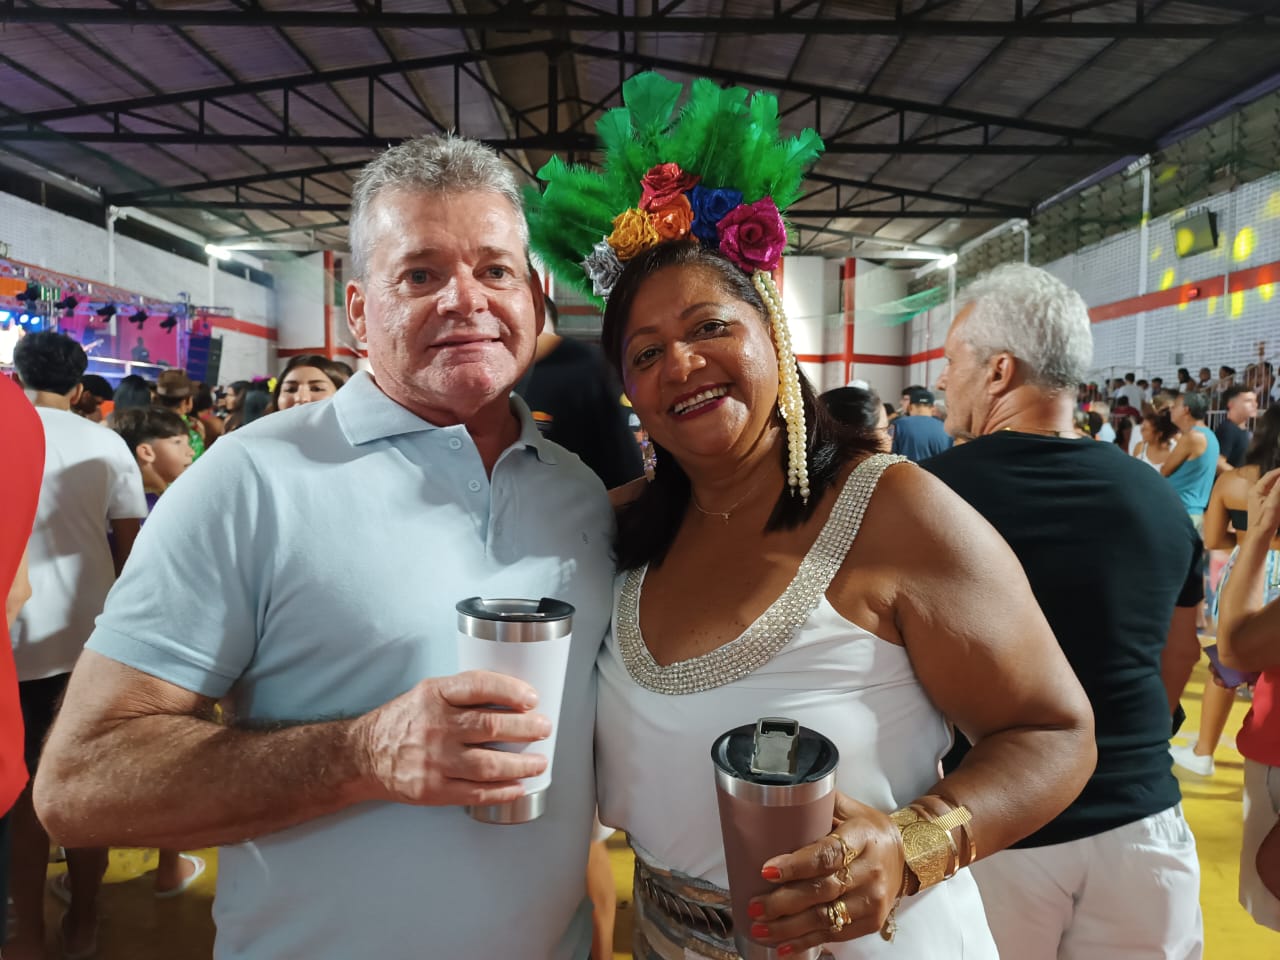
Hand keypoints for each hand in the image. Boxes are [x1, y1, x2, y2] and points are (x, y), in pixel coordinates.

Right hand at [352, 670, 549, 806]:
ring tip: (538, 762)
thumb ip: (463, 694)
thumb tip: (511, 698)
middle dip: (526, 729)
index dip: (510, 691)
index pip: (479, 686)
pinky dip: (502, 792)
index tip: (532, 698)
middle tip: (544, 728)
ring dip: (521, 765)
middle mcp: (435, 726)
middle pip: (490, 727)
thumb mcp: (428, 693)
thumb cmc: (403, 721)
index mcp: (435, 695)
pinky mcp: (433, 789)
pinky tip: (517, 787)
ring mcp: (434, 760)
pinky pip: (476, 793)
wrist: (364, 754)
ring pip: (488, 764)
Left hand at [747, 793, 904, 952]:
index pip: (827, 854)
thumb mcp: (850, 809)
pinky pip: (835, 934)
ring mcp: (873, 899)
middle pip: (822, 890)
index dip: (795, 865)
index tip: (766, 870)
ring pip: (826, 918)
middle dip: (784, 901)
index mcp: (862, 837)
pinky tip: (783, 945)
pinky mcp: (872, 921)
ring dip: (789, 927)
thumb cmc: (868, 831)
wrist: (906, 855)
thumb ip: (820, 803)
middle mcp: (870, 870)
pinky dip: (807, 941)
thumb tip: (780, 793)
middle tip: (755, 906)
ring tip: (760, 928)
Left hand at [1246, 468, 1279, 543]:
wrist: (1259, 536)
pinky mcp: (1267, 504)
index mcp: (1256, 490)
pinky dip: (1279, 492)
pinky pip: (1275, 495)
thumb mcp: (1272, 503)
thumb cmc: (1263, 522)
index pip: (1271, 475)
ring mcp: (1262, 498)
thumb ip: (1278, 489)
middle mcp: (1257, 492)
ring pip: (1275, 487)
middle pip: (1273, 480)